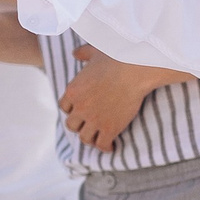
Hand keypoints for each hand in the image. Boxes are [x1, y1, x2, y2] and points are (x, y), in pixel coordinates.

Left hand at [58, 46, 172, 152]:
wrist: (134, 70)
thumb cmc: (117, 57)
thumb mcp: (95, 51)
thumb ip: (83, 53)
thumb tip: (75, 53)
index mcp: (73, 91)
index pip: (64, 107)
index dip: (72, 110)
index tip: (80, 111)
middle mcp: (80, 107)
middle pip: (72, 125)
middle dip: (79, 126)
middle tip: (89, 126)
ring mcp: (94, 119)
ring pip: (84, 138)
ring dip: (91, 139)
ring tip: (99, 139)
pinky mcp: (109, 128)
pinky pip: (102, 145)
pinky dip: (105, 148)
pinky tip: (111, 147)